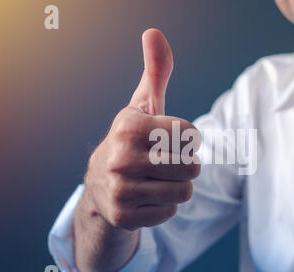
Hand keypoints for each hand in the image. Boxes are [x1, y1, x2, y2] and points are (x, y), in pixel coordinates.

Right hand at [83, 29, 200, 230]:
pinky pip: (170, 213)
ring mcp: (120, 190)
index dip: (189, 139)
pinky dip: (164, 207)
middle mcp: (120, 157)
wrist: (101, 187)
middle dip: (186, 164)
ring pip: (185, 192)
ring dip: (177, 187)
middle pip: (192, 166)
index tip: (169, 140)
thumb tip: (154, 32)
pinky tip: (146, 198)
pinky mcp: (123, 217)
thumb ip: (155, 72)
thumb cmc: (132, 142)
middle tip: (165, 163)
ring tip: (156, 181)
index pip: (192, 134)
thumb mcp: (143, 106)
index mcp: (129, 126)